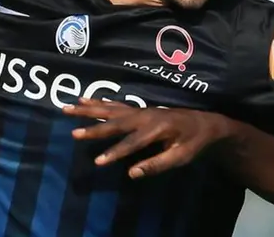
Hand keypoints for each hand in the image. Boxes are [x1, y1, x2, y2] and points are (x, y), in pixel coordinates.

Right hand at [62, 98, 235, 178]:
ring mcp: (142, 110)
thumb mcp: (182, 156)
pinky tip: (84, 99)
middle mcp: (147, 116)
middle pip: (117, 122)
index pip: (133, 142)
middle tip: (74, 133)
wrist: (205, 122)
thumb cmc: (194, 141)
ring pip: (112, 109)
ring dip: (89, 109)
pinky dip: (99, 102)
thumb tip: (132, 173)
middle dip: (95, 128)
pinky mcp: (139, 109)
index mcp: (158, 128)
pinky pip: (115, 105)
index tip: (98, 162)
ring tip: (68, 107)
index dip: (116, 152)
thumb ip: (158, 164)